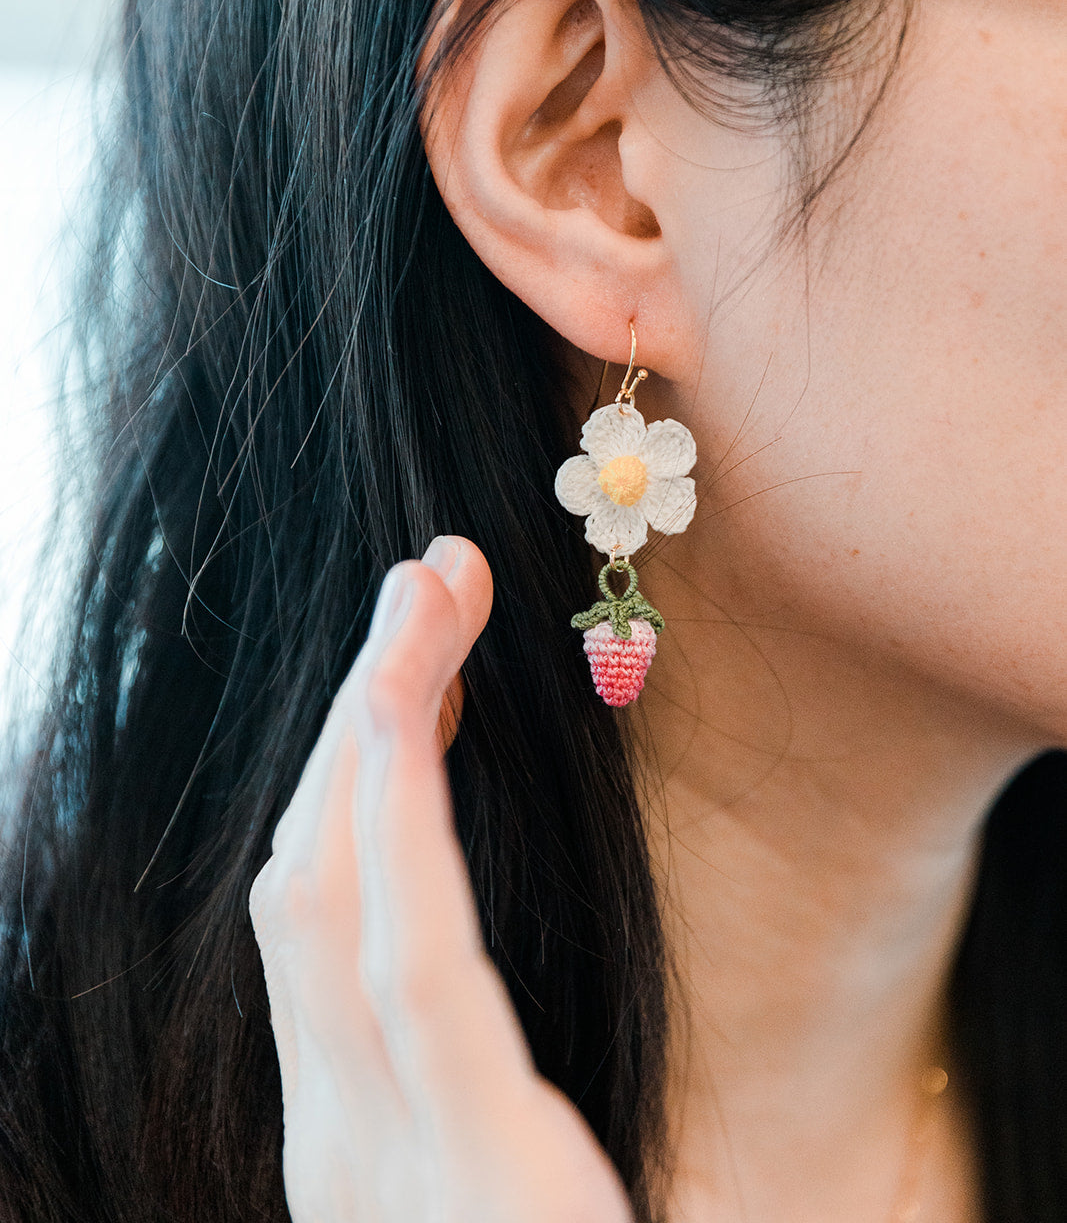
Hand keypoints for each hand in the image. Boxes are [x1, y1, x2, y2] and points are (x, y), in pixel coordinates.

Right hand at [248, 535, 635, 1222]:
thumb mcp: (502, 1179)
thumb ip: (465, 1081)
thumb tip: (453, 961)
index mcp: (354, 1135)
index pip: (323, 913)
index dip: (351, 772)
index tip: (408, 662)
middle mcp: (344, 1132)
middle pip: (316, 873)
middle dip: (360, 711)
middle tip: (423, 577)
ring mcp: (387, 1151)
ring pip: (343, 890)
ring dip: (376, 722)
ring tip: (423, 597)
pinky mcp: (471, 1161)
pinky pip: (413, 964)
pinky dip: (399, 819)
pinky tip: (411, 705)